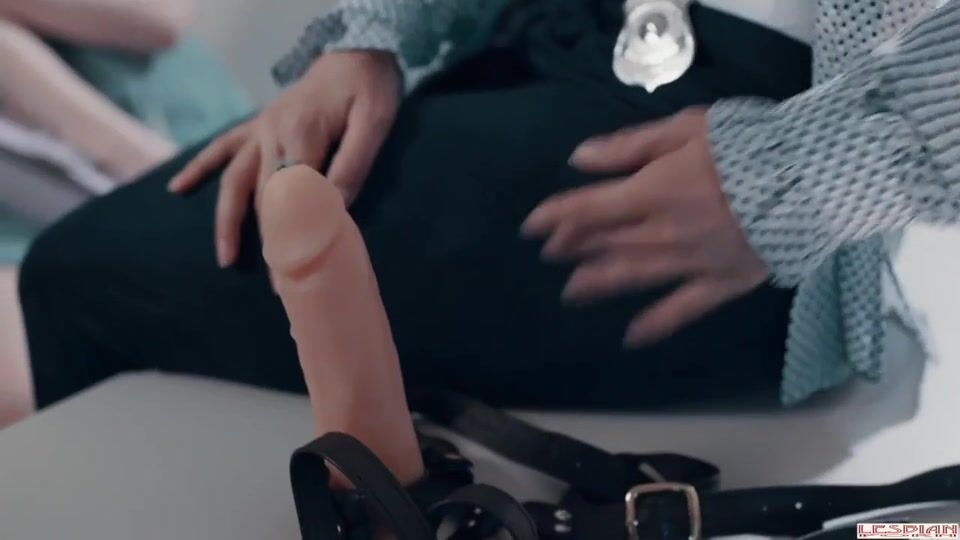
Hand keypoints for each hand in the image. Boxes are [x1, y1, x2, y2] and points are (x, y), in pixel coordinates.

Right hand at [167, 50, 401, 266]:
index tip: (295, 274)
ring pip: (235, 179)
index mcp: (303, 134)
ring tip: (225, 258)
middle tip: (274, 285)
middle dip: (266, 242)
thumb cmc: (369, 90)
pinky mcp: (255, 126)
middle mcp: (272, 132)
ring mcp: (259, 129)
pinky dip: (198, 167)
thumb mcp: (374, 123)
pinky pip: (221, 148)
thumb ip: (353, 163)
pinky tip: (177, 189)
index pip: (294, 195)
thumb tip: (335, 207)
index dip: (294, 236)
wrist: (354, 54)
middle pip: (264, 196)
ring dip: (227, 219)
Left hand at [521, 108, 768, 345]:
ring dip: (599, 283)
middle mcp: (663, 233)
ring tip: (572, 291)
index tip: (532, 226)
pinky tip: (632, 337)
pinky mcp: (722, 284)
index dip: (557, 217)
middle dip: (575, 247)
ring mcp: (691, 263)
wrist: (815, 178)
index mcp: (653, 191)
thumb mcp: (685, 129)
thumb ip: (629, 147)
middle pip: (607, 243)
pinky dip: (656, 324)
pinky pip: (683, 309)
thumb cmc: (749, 144)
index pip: (590, 209)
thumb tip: (579, 159)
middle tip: (552, 254)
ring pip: (634, 276)